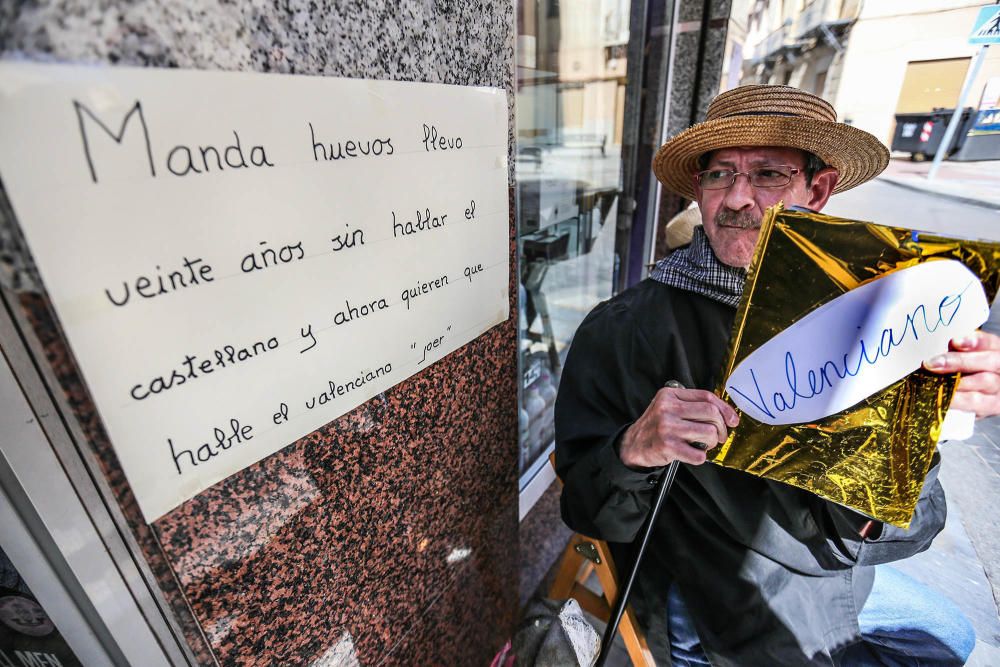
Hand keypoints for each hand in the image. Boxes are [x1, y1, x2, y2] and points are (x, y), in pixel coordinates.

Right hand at [619, 386, 738, 467]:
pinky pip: (699, 454)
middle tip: (720, 436)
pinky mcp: (667, 446)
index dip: (725, 409)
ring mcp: (667, 427)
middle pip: (711, 414)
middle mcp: (667, 408)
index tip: (733, 420)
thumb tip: (726, 414)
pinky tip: (692, 453)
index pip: (706, 397)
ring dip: (712, 443)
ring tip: (704, 445)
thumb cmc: (656, 426)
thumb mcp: (668, 407)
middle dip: (721, 428)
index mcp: (670, 395)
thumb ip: (691, 405)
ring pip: (709, 433)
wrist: (633, 445)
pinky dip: (700, 456)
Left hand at [924, 330, 999, 417]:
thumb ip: (953, 353)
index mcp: (995, 349)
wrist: (983, 394)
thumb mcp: (964, 357)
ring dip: (957, 382)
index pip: (988, 342)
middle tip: (931, 364)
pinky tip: (942, 399)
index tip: (954, 341)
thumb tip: (932, 354)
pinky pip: (977, 402)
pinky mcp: (994, 405)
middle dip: (959, 361)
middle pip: (989, 361)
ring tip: (935, 383)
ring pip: (984, 381)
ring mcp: (999, 387)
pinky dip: (958, 400)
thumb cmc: (968, 370)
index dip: (974, 341)